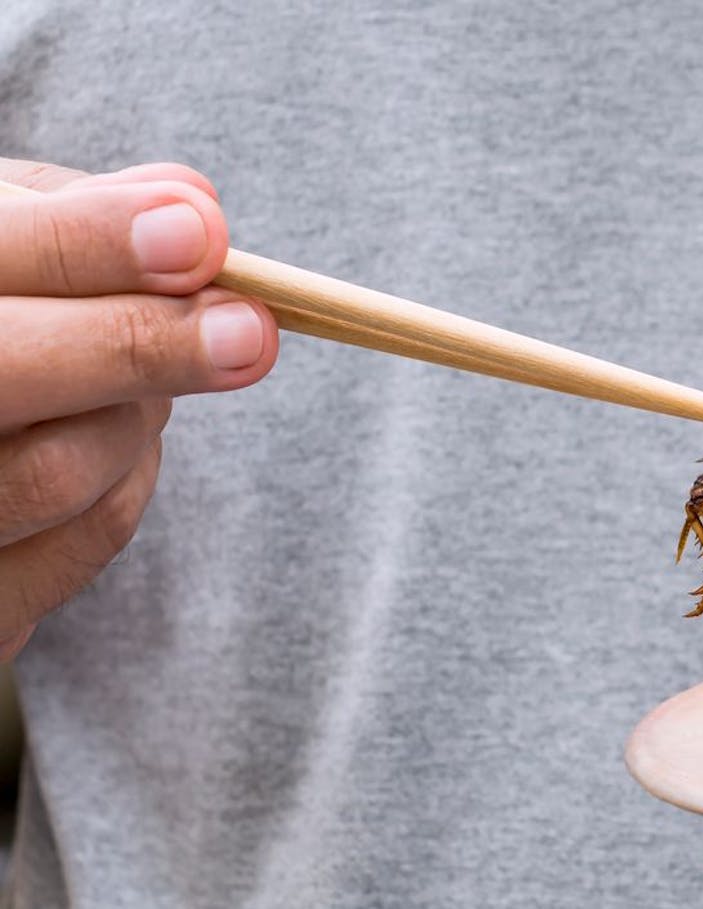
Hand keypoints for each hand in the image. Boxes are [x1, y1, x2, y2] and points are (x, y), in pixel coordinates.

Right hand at [0, 159, 277, 657]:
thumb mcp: (3, 241)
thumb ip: (81, 216)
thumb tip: (193, 207)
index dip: (90, 243)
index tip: (201, 233)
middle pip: (7, 374)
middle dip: (143, 345)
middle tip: (252, 331)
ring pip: (65, 468)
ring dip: (145, 410)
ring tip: (155, 365)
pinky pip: (90, 538)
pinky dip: (134, 474)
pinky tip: (119, 437)